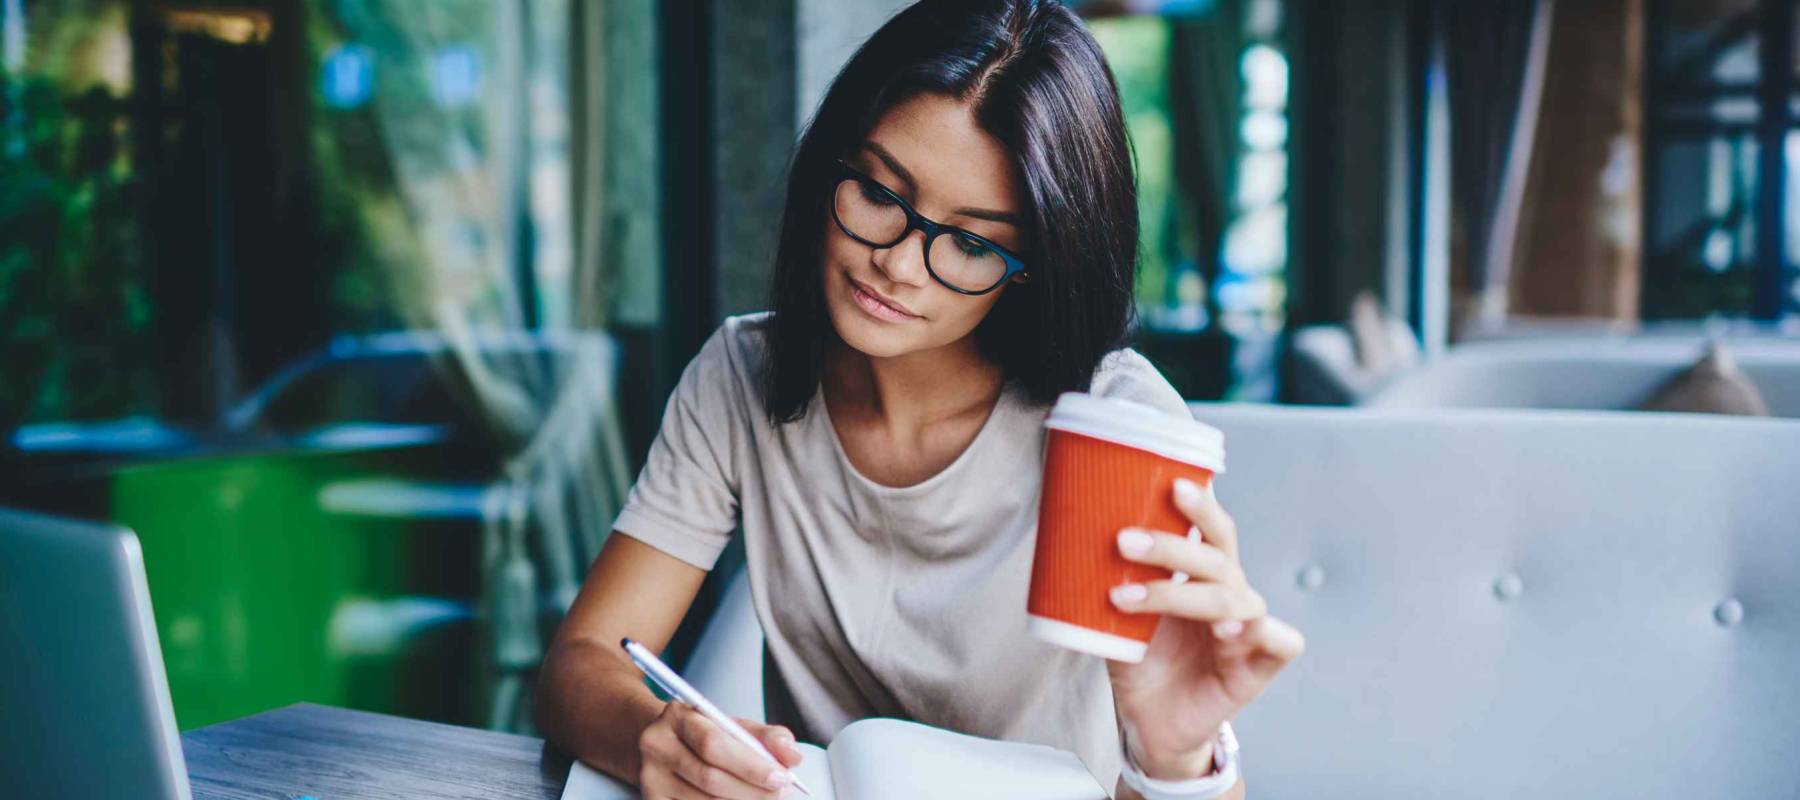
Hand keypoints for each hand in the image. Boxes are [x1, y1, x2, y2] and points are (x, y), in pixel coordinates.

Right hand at [636, 700, 805, 798]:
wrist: (661, 744)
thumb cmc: (704, 735)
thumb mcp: (733, 726)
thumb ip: (766, 736)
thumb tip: (791, 756)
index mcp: (677, 717)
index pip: (713, 744)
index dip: (750, 765)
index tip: (781, 777)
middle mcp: (656, 746)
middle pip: (709, 778)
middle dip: (752, 790)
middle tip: (780, 792)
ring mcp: (650, 778)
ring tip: (763, 798)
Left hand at [1105, 477, 1304, 779]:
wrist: (1149, 724)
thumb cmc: (1140, 663)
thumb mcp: (1115, 616)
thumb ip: (1106, 582)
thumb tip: (1066, 537)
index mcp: (1203, 574)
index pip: (1211, 529)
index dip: (1199, 505)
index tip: (1171, 484)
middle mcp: (1230, 593)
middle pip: (1217, 556)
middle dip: (1171, 546)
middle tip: (1124, 540)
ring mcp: (1248, 628)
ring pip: (1230, 597)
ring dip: (1177, 593)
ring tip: (1127, 597)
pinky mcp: (1261, 665)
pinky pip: (1281, 640)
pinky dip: (1256, 630)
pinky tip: (1224, 630)